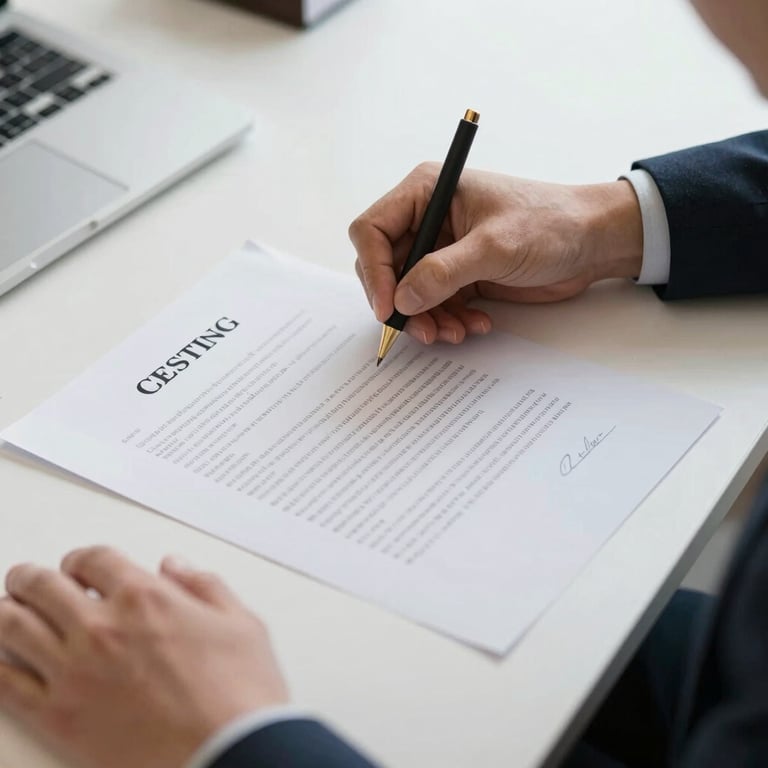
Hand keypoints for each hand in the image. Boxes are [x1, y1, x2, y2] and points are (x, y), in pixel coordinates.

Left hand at [0, 547, 287, 767]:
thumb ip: (204, 585)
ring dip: (6, 610)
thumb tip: (176, 567)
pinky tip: (0, 659)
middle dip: (31, 577)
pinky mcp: (58, 716)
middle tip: (28, 579)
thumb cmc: (239, 693)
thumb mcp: (240, 623)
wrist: (228, 754)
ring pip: (12, 626)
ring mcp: (74, 672)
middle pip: (42, 585)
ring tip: (8, 609)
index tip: (80, 566)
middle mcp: (102, 627)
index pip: (93, 558)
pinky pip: (5, 684)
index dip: (82, 558)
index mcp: (146, 598)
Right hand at [350, 164, 642, 343]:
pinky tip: (475, 324)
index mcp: (427, 192)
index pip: (372, 230)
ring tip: (456, 332)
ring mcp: (442, 249)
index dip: (373, 271)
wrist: (592, 242)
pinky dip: (448, 320)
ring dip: (427, 319)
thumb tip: (401, 300)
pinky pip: (434, 304)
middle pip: (385, 268)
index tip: (388, 307)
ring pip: (409, 293)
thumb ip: (443, 272)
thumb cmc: (550, 223)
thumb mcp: (494, 246)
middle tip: (423, 330)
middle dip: (402, 303)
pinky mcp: (458, 275)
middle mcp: (427, 219)